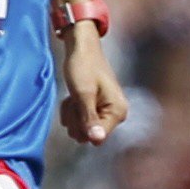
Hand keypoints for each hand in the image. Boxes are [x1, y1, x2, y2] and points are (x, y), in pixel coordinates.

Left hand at [58, 29, 127, 146]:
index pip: (97, 137)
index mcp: (118, 111)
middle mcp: (116, 114)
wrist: (80, 47)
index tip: (78, 107)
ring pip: (80, 129)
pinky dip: (71, 110)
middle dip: (75, 119)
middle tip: (74, 98)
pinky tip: (72, 96)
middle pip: (87, 135)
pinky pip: (79, 121)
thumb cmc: (82, 66)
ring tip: (73, 95)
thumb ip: (89, 118)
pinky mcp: (96, 109)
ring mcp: (105, 112)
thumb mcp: (83, 94)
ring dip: (72, 113)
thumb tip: (97, 141)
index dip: (82, 126)